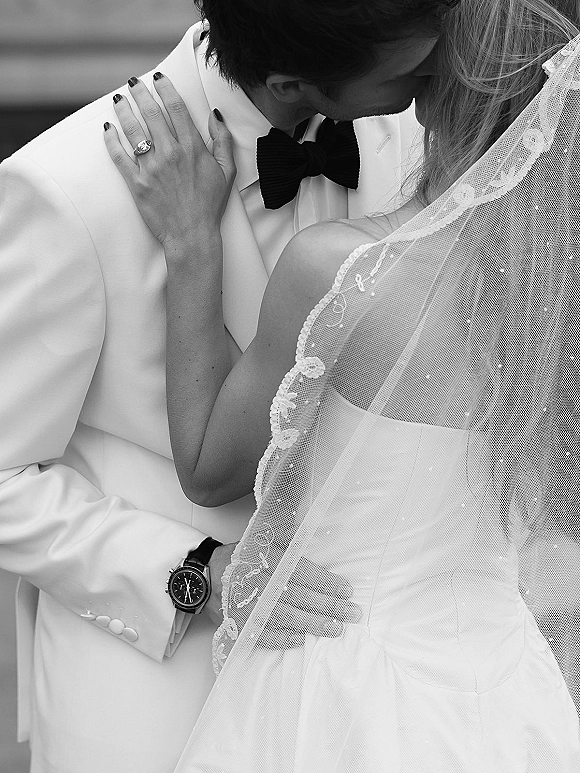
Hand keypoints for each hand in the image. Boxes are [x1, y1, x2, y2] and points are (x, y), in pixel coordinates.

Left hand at [104, 74, 235, 250]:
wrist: (192, 235)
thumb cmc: (210, 205)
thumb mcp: (226, 172)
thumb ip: (222, 141)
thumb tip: (215, 116)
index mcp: (192, 148)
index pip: (175, 108)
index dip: (165, 88)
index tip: (158, 78)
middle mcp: (170, 153)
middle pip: (151, 113)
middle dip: (140, 93)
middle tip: (133, 83)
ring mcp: (151, 168)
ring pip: (133, 130)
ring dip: (124, 110)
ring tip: (118, 99)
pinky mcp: (137, 183)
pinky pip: (119, 156)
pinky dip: (111, 140)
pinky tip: (108, 129)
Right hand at [209, 543, 361, 647]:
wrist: (211, 576)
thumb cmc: (245, 557)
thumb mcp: (265, 537)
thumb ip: (289, 535)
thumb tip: (315, 529)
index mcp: (266, 557)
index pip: (301, 571)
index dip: (326, 582)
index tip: (347, 590)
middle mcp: (258, 581)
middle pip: (298, 596)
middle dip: (328, 606)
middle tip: (351, 613)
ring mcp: (248, 604)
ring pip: (285, 616)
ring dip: (312, 624)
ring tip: (335, 629)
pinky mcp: (240, 622)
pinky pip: (263, 634)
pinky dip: (283, 639)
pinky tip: (301, 640)